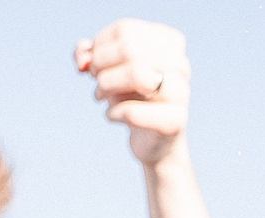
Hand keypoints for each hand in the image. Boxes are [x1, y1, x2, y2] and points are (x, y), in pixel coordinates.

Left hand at [76, 20, 190, 163]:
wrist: (152, 139)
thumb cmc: (130, 97)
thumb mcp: (107, 70)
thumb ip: (89, 55)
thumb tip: (83, 58)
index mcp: (168, 42)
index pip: (125, 30)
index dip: (99, 46)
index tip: (93, 63)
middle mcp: (180, 64)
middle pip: (129, 49)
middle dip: (101, 65)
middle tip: (95, 80)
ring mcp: (181, 91)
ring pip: (137, 74)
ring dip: (106, 86)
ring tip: (99, 96)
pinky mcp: (175, 120)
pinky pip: (133, 111)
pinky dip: (113, 112)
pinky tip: (112, 116)